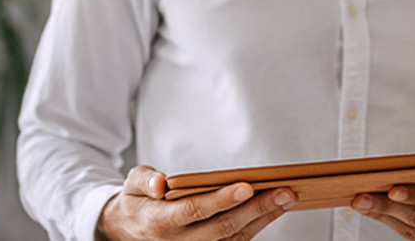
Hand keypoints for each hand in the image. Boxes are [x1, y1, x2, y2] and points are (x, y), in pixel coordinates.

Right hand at [97, 165, 296, 240]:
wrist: (127, 233)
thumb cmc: (137, 203)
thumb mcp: (131, 185)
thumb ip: (144, 180)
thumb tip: (159, 183)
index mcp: (160, 222)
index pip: (195, 210)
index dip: (221, 200)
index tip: (246, 186)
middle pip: (223, 227)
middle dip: (257, 209)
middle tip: (284, 192)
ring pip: (234, 238)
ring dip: (263, 219)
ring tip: (286, 198)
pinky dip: (256, 227)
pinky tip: (273, 209)